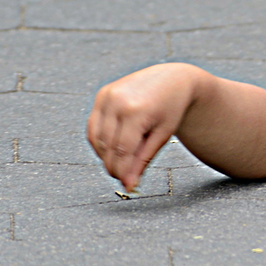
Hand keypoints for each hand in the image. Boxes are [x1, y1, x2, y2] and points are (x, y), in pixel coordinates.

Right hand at [87, 63, 201, 190]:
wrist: (172, 79)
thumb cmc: (171, 108)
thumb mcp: (163, 135)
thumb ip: (144, 159)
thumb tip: (129, 185)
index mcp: (136, 111)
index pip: (122, 150)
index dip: (123, 171)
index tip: (128, 186)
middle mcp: (118, 101)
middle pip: (107, 146)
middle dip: (114, 166)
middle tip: (123, 178)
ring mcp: (107, 96)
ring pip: (96, 138)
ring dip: (104, 156)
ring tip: (119, 164)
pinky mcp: (102, 94)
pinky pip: (93, 125)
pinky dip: (99, 141)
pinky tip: (111, 149)